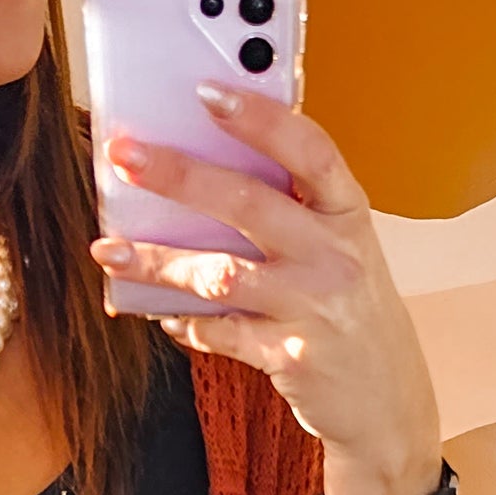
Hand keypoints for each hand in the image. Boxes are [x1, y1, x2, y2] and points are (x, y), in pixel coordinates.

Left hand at [91, 89, 441, 494]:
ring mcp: (312, 307)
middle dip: (179, 176)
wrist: (386, 401)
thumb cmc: (350, 314)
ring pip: (221, 272)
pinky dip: (183, 322)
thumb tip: (206, 173)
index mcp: (348, 213)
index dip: (259, 118)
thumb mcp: (342, 250)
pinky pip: (219, 332)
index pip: (308, 149)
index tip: (205, 93)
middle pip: (248, 202)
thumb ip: (294, 212)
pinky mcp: (288, 357)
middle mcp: (333, 254)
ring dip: (158, 261)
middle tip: (123, 158)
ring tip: (108, 251)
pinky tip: (161, 313)